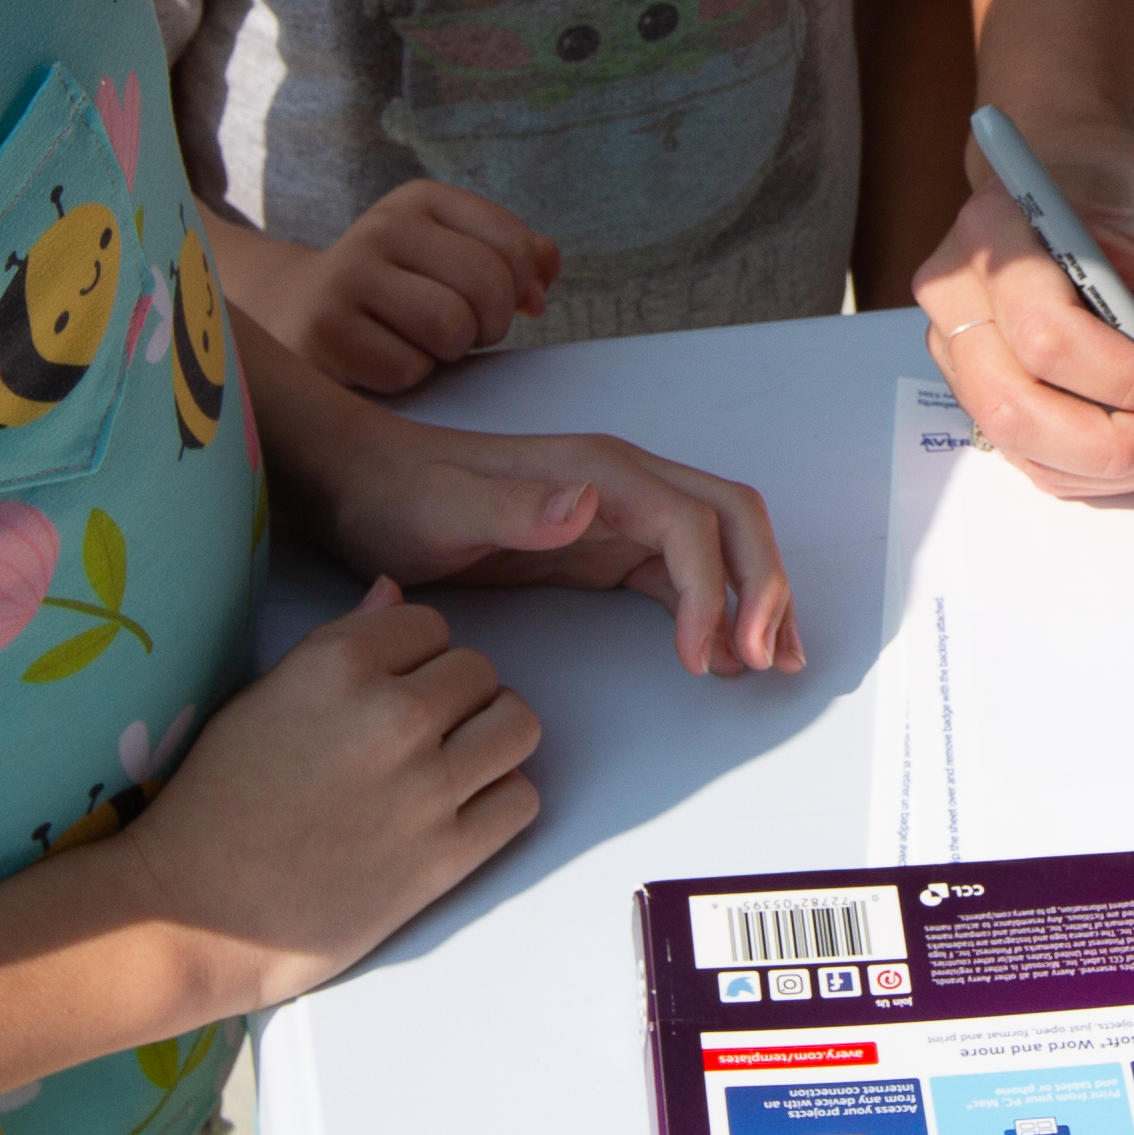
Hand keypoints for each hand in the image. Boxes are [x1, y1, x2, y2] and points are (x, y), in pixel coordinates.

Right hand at [114, 584, 544, 1007]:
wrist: (191, 913)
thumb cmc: (215, 803)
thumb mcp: (260, 699)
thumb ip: (338, 642)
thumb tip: (393, 593)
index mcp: (338, 665)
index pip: (430, 624)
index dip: (412, 657)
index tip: (388, 690)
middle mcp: (391, 715)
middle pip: (480, 672)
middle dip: (453, 697)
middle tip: (417, 736)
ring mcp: (425, 788)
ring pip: (517, 726)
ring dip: (491, 739)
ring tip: (451, 765)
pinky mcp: (446, 856)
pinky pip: (520, 799)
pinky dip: (498, 802)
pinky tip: (457, 812)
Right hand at [277, 181, 557, 391]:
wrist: (298, 311)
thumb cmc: (397, 289)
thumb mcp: (451, 254)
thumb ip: (513, 256)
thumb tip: (547, 273)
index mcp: (422, 200)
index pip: (514, 244)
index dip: (519, 287)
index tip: (495, 301)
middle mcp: (383, 227)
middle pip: (488, 285)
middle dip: (490, 323)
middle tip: (461, 331)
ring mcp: (349, 275)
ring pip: (452, 327)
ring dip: (450, 351)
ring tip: (423, 342)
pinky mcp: (327, 329)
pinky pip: (410, 368)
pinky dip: (409, 375)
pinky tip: (384, 358)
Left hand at [277, 372, 799, 676]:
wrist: (362, 485)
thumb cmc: (398, 497)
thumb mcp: (441, 509)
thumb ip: (513, 509)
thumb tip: (590, 505)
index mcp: (598, 470)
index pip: (692, 523)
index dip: (714, 590)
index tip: (702, 659)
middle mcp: (623, 483)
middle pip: (733, 519)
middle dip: (764, 586)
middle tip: (766, 663)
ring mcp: (620, 512)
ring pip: (722, 544)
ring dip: (756, 597)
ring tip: (771, 664)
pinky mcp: (607, 545)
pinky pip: (686, 571)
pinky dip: (718, 608)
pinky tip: (726, 652)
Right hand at [911, 115, 1133, 497]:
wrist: (1065, 168)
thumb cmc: (1123, 185)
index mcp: (996, 233)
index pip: (1049, 336)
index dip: (1131, 381)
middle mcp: (956, 291)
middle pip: (1015, 405)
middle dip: (1115, 442)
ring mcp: (952, 341)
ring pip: (1015, 441)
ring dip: (1106, 465)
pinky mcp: (971, 379)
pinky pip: (1022, 452)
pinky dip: (1088, 469)